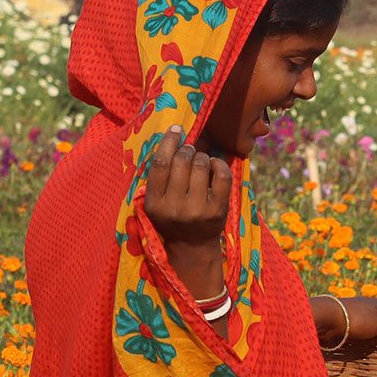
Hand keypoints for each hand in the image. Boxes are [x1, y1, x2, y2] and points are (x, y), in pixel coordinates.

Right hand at [142, 127, 231, 248]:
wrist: (192, 246)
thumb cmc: (172, 218)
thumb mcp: (156, 202)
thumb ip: (160, 177)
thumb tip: (175, 137)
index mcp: (154, 203)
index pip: (160, 164)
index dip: (169, 142)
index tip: (176, 129)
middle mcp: (175, 207)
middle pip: (182, 161)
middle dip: (187, 149)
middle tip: (189, 152)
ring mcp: (197, 210)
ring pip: (201, 164)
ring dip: (202, 156)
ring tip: (200, 161)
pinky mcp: (218, 210)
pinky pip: (222, 175)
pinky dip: (218, 164)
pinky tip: (214, 166)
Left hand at [318, 295, 376, 344]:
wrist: (329, 316)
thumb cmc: (359, 320)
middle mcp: (366, 303)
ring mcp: (352, 308)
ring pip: (364, 320)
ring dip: (367, 329)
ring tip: (367, 341)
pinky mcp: (340, 315)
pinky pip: (352, 323)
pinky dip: (355, 330)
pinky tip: (353, 335)